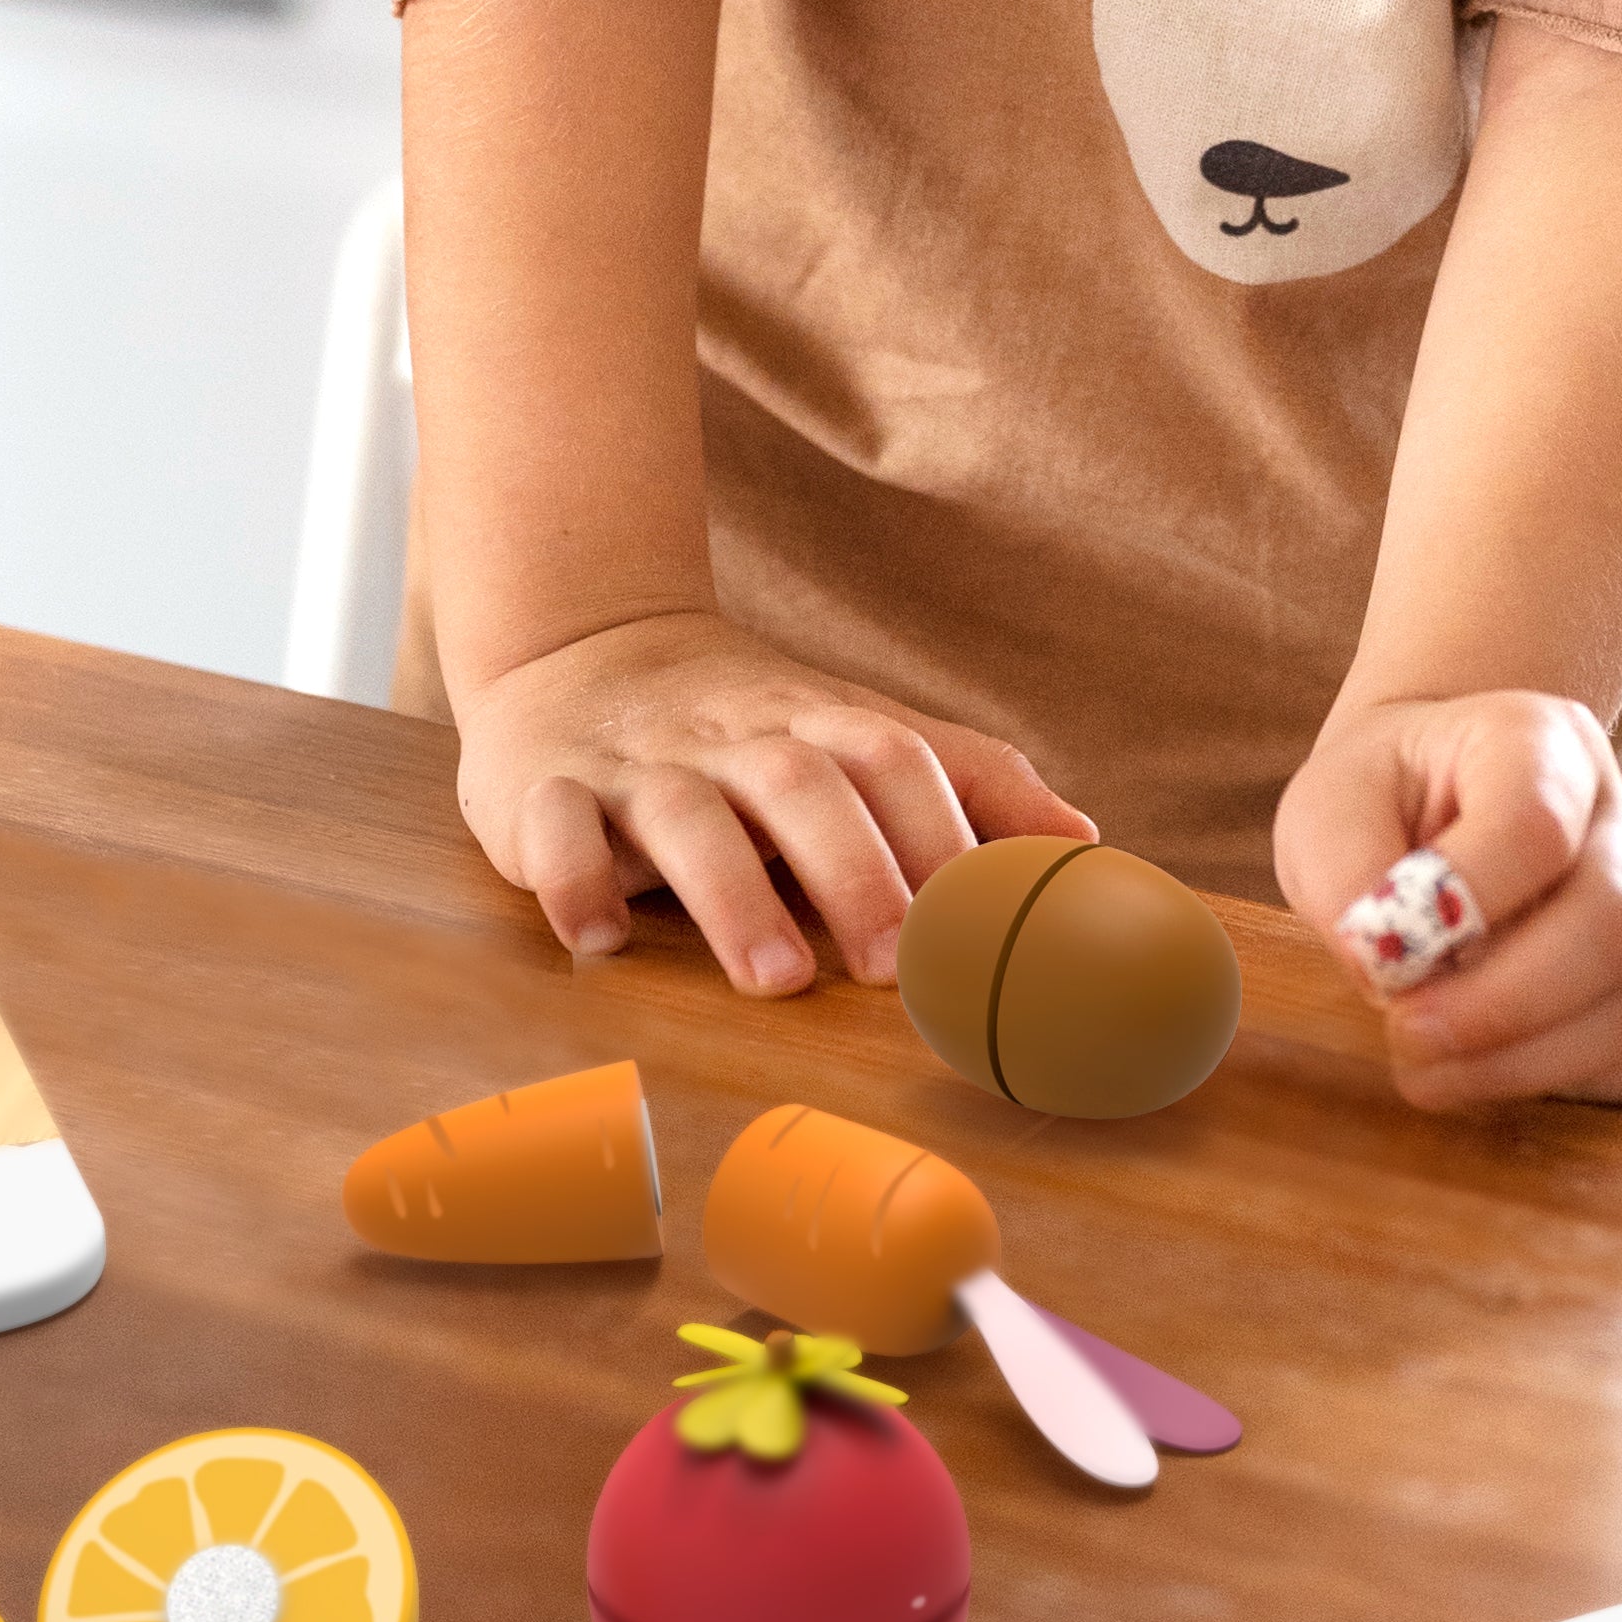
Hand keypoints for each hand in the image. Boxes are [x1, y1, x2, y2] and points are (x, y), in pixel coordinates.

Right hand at [454, 610, 1093, 999]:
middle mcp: (730, 735)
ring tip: (776, 977)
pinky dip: (573, 880)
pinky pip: (551, 825)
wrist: (578, 644)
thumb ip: (964, 782)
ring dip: (730, 892)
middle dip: (854, 869)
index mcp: (814, 720)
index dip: (941, 831)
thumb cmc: (745, 726)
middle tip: (896, 967)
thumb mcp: (854, 734)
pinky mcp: (538, 788)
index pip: (892, 754)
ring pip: (683, 810)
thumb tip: (1083, 847)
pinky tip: (599, 942)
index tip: (982, 925)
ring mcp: (633, 761)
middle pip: (801, 780)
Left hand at [1277, 686, 1621, 1110]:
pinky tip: (1493, 1072)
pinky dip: (1576, 1084)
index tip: (1384, 954)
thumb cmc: (1380, 806)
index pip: (1536, 822)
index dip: (1469, 898)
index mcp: (1541, 743)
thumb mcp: (1326, 809)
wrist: (1427, 813)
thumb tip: (1386, 967)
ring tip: (1426, 1068)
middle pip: (1613, 920)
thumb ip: (1345, 872)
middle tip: (1406, 1036)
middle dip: (1502, 1003)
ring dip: (1523, 1060)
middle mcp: (1619, 821)